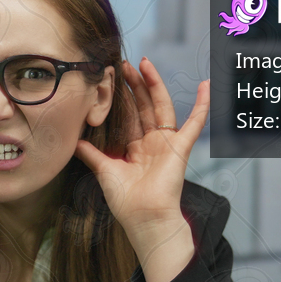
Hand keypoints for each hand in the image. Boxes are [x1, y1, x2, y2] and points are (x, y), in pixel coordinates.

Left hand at [74, 58, 209, 281]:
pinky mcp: (181, 147)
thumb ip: (92, 154)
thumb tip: (74, 141)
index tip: (111, 77)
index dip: (121, 97)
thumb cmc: (126, 201)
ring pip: (161, 106)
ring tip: (145, 64)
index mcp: (135, 148)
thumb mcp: (104, 171)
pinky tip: (206, 85)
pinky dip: (202, 104)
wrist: (144, 217)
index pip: (128, 115)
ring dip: (155, 84)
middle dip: (134, 84)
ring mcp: (167, 143)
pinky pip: (195, 122)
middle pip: (144, 106)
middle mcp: (152, 142)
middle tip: (124, 63)